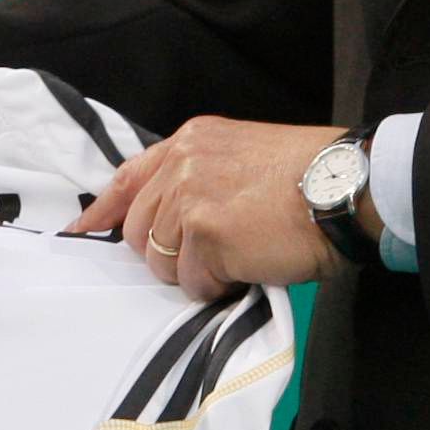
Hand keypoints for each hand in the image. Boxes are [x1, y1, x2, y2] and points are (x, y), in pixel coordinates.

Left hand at [69, 117, 350, 298]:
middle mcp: (182, 165)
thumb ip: (199, 176)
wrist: (346, 188)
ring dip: (196, 272)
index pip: (127, 179)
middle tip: (213, 254)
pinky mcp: (206, 234)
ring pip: (161, 262)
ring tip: (239, 256)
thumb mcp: (243, 154)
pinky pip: (191, 282)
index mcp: (190, 142)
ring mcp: (190, 199)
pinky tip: (248, 267)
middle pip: (138, 232)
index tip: (82, 232)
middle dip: (167, 254)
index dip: (102, 211)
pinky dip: (217, 286)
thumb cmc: (310, 176)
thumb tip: (169, 217)